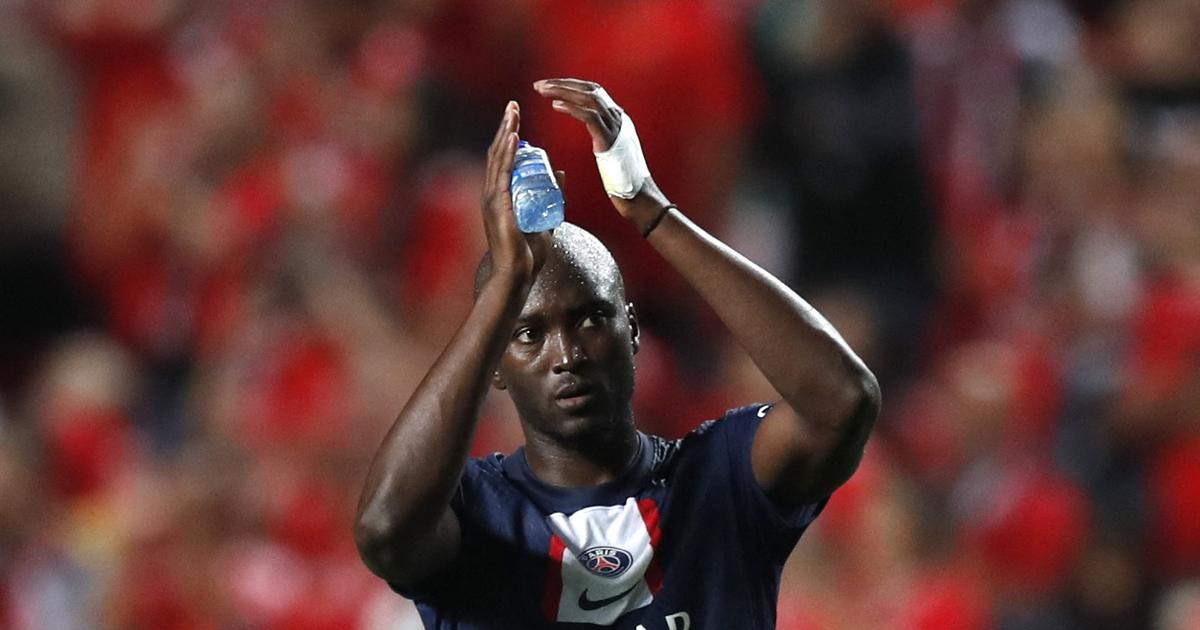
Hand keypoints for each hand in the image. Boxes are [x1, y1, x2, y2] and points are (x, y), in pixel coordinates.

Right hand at [480, 102, 551, 285]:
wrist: (518, 275)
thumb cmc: (528, 254)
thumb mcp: (546, 219)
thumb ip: (553, 198)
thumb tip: (562, 173)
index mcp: (500, 197)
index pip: (503, 160)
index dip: (509, 137)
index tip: (517, 117)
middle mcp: (492, 194)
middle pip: (497, 153)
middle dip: (506, 127)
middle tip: (514, 105)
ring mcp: (493, 200)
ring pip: (498, 158)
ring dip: (506, 133)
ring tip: (514, 112)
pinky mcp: (499, 206)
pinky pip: (503, 174)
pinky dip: (508, 154)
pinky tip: (515, 137)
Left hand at [533, 79, 670, 227]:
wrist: (639, 198)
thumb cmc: (623, 181)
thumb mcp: (612, 151)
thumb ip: (604, 137)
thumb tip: (593, 135)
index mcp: (619, 119)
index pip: (594, 92)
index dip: (571, 85)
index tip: (550, 86)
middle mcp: (619, 118)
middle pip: (590, 89)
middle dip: (563, 83)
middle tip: (539, 85)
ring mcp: (616, 128)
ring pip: (589, 98)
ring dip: (563, 91)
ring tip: (542, 90)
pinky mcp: (610, 141)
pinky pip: (589, 117)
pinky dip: (572, 109)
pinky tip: (555, 106)